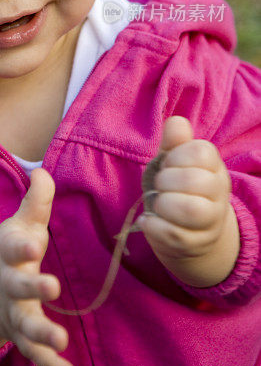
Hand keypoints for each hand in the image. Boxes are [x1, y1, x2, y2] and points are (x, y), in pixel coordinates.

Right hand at [0, 168, 74, 365]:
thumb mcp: (20, 224)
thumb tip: (44, 172)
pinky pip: (33, 353)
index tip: (36, 242)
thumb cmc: (9, 250)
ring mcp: (11, 312)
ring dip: (41, 333)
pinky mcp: (20, 336)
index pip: (13, 247)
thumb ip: (36, 202)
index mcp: (8, 253)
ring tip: (61, 341)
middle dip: (32, 287)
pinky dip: (48, 364)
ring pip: (24, 324)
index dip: (23, 245)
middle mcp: (7, 284)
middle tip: (51, 286)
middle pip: (17, 287)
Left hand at [139, 116, 239, 284]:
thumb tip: (176, 121)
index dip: (176, 156)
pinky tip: (148, 221)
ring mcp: (210, 221)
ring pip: (190, 210)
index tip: (168, 164)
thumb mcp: (174, 161)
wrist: (190, 230)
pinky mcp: (195, 244)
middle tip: (160, 185)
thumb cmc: (177, 187)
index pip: (201, 151)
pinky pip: (174, 235)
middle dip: (166, 181)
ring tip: (157, 203)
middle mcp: (218, 192)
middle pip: (194, 181)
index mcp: (214, 166)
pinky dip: (153, 226)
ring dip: (163, 204)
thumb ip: (174, 142)